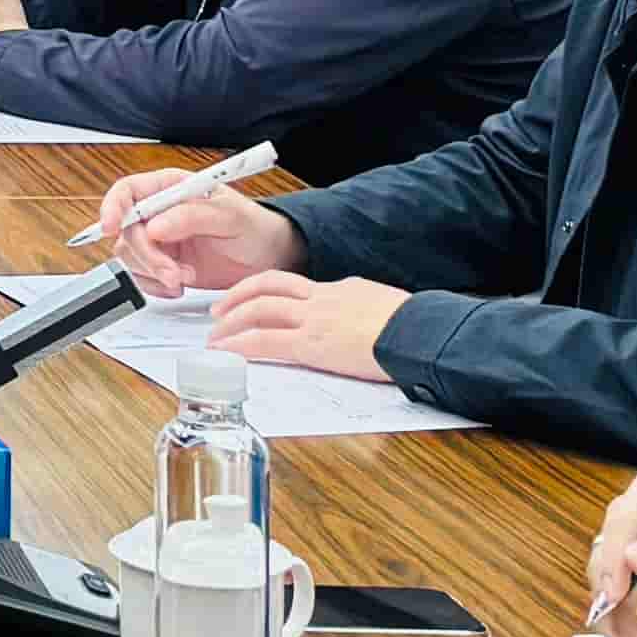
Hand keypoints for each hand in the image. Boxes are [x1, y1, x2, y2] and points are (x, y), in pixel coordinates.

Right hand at [100, 172, 301, 293]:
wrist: (266, 256)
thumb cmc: (253, 227)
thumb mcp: (230, 217)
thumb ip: (192, 217)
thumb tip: (155, 226)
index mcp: (170, 188)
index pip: (128, 191)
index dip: (113, 207)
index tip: (111, 227)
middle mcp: (158, 212)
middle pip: (126, 231)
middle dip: (147, 256)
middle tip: (174, 273)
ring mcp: (158, 240)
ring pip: (130, 257)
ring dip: (153, 273)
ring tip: (184, 277)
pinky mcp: (161, 264)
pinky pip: (140, 276)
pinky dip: (155, 286)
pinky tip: (178, 284)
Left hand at [203, 270, 406, 381]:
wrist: (420, 333)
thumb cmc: (412, 326)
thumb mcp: (381, 304)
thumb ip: (359, 306)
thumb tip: (354, 312)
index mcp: (338, 289)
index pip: (292, 284)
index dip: (264, 290)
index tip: (250, 299)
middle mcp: (321, 297)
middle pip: (267, 287)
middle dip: (237, 298)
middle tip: (218, 311)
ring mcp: (314, 318)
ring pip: (258, 309)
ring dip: (231, 322)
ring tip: (215, 336)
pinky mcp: (311, 344)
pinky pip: (265, 341)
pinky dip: (240, 345)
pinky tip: (226, 351)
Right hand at [584, 472, 636, 636]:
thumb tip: (633, 556)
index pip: (621, 524)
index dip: (613, 560)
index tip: (616, 594)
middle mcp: (633, 523)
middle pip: (604, 560)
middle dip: (612, 603)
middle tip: (627, 636)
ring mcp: (630, 556)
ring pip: (605, 593)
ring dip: (618, 627)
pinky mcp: (634, 586)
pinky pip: (617, 612)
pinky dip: (626, 635)